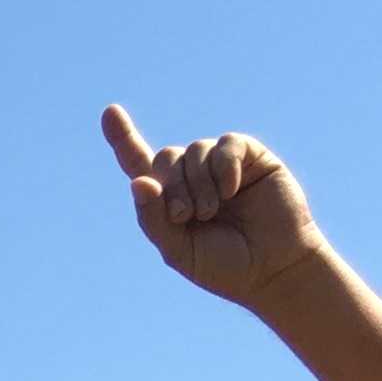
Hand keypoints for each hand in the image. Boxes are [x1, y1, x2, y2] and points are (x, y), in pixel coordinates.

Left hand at [103, 105, 324, 309]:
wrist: (272, 268)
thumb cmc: (224, 265)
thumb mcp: (178, 250)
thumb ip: (153, 219)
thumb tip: (137, 181)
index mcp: (168, 199)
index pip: (139, 163)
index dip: (123, 138)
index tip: (109, 113)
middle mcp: (192, 176)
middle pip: (164, 158)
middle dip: (171, 188)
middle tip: (185, 216)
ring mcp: (220, 164)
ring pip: (194, 151)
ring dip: (198, 184)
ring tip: (212, 211)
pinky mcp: (250, 156)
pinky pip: (226, 146)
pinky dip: (224, 168)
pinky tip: (233, 190)